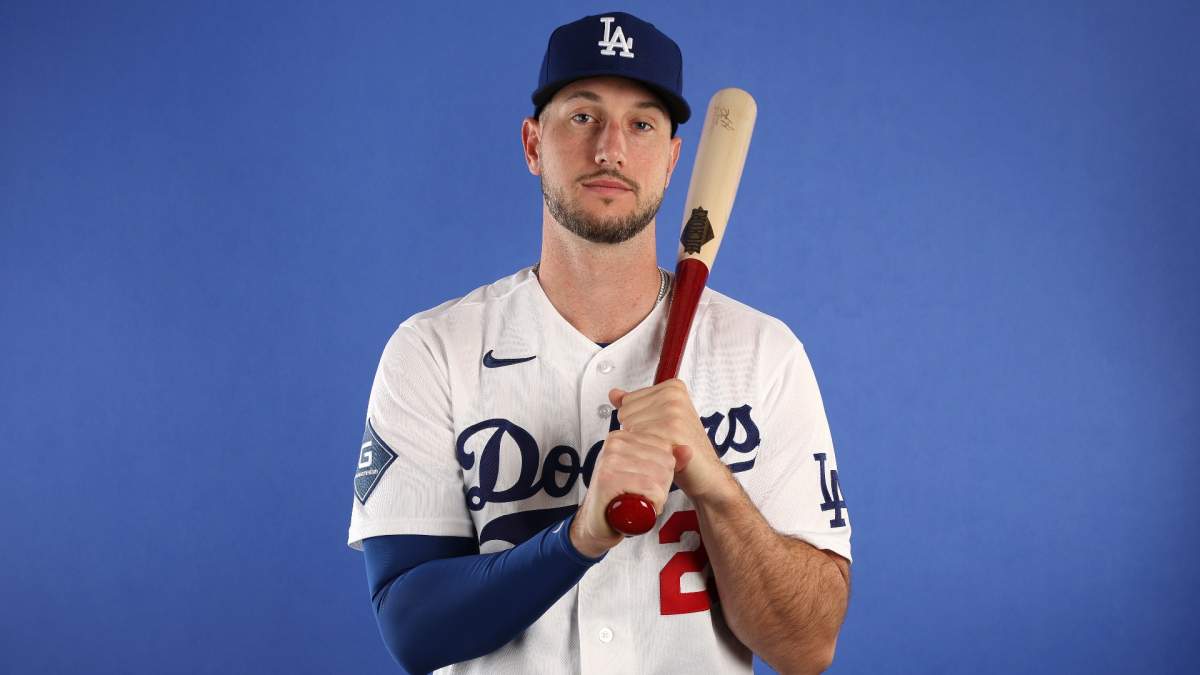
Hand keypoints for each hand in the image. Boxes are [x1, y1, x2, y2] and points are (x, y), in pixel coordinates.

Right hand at [571, 428, 675, 557]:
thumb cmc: (620, 497)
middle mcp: (614, 444)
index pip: (665, 447)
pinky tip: (638, 508)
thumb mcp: (645, 474)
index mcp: (622, 437)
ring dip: (657, 497)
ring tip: (639, 502)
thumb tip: (688, 450)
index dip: (664, 472)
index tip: (647, 482)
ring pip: (659, 476)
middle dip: (662, 485)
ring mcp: (609, 460)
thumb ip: (666, 460)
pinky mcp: (608, 479)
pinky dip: (652, 503)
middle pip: (665, 462)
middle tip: (644, 496)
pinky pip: (649, 488)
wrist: (596, 523)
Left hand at [608, 379, 728, 501]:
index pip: (627, 400)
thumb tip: (614, 394)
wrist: (706, 473)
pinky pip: (638, 439)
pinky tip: (663, 454)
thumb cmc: (682, 447)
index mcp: (672, 388)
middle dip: (638, 432)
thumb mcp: (658, 420)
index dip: (637, 421)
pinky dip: (645, 452)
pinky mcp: (672, 429)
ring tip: (662, 447)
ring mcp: (674, 411)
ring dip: (641, 443)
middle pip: (625, 413)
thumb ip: (635, 404)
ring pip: (629, 427)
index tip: (659, 428)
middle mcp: (674, 395)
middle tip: (661, 440)